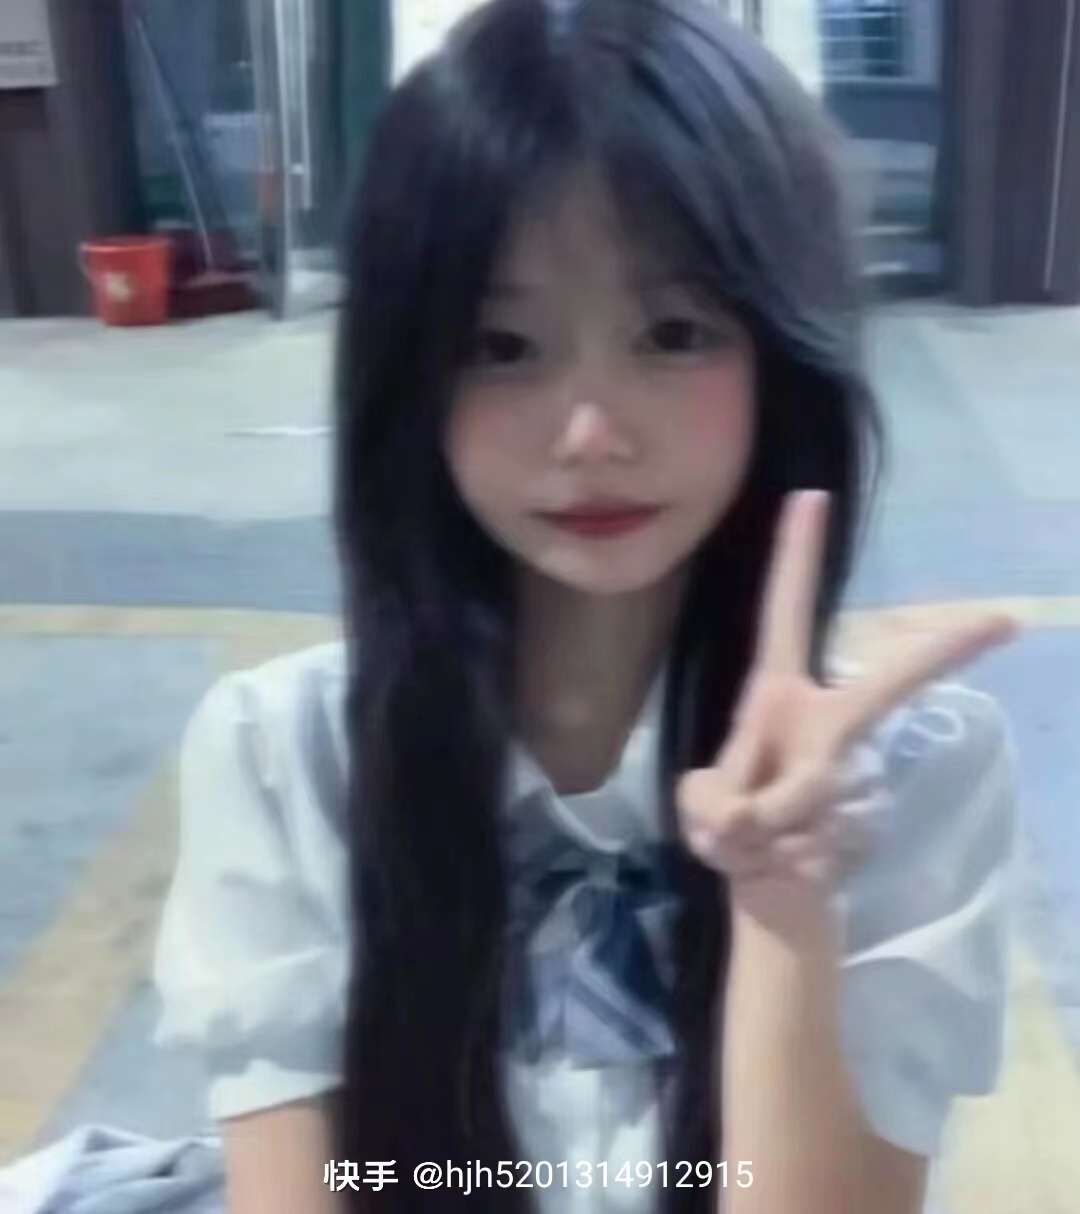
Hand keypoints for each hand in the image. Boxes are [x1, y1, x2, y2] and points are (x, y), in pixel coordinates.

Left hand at [675, 491, 1018, 919]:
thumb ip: (720, 807)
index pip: (785, 613)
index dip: (794, 556)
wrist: (765, 882)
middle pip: (885, 685)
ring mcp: (842, 768)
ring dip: (754, 828)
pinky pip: (800, 840)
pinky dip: (762, 858)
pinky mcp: (854, 815)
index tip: (814, 494)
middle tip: (1005, 616)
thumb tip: (741, 820)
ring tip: (743, 838)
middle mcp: (819, 719)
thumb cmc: (727, 823)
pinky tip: (768, 858)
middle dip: (936, 657)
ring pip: (806, 794)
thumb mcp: (701, 811)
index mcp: (775, 692)